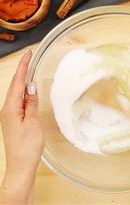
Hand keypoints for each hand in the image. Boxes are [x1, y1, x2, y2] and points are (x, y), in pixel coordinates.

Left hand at [0, 50, 44, 203]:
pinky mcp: (14, 119)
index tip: (28, 55)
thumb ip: (31, 103)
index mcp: (10, 108)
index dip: (23, 67)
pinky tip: (30, 90)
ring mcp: (10, 114)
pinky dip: (25, 92)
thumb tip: (31, 87)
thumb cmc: (27, 146)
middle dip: (22, 71)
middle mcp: (7, 109)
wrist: (21, 165)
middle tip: (30, 59)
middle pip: (15, 85)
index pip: (17, 82)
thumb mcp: (32, 122)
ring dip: (24, 81)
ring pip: (17, 93)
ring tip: (31, 70)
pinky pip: (19, 101)